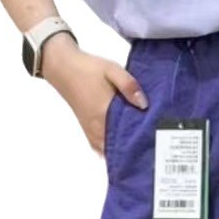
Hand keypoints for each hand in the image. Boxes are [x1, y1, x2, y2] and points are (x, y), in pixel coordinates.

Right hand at [41, 34, 148, 157]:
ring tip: (139, 145)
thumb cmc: (88, 68)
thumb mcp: (113, 70)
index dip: (141, 138)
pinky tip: (120, 146)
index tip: (155, 138)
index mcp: (103, 112)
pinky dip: (109, 149)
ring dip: (121, 148)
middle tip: (150, 142)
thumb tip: (144, 104)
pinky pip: (99, 146)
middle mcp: (96, 125)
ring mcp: (89, 128)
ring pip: (107, 149)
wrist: (63, 68)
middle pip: (118, 146)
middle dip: (134, 146)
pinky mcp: (86, 127)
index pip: (126, 134)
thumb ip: (129, 86)